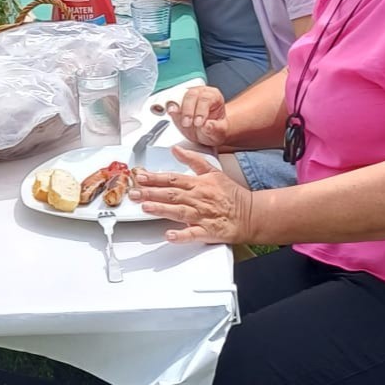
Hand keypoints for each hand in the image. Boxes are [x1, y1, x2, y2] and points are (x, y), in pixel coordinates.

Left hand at [130, 146, 253, 244]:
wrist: (251, 213)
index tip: (139, 177)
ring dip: (162, 210)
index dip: (154, 178)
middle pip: (171, 194)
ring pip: (179, 211)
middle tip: (133, 193)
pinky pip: (194, 234)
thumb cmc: (230, 194)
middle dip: (151, 193)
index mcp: (198, 184)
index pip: (172, 179)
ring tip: (146, 208)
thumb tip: (176, 149)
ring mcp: (203, 215)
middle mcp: (198, 198)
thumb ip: (193, 160)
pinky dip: (182, 235)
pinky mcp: (208, 231)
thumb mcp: (213, 171)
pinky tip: (169, 235)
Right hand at [167, 85, 228, 146]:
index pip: (206, 99)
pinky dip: (170, 107)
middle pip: (191, 95)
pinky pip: (171, 102)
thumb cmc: (215, 128)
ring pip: (179, 96)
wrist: (207, 131)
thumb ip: (215, 129)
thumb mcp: (220, 132)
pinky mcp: (176, 103)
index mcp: (214, 96)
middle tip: (187, 124)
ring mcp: (187, 97)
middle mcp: (200, 93)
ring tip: (179, 120)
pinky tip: (171, 113)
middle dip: (188, 110)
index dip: (201, 111)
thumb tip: (207, 126)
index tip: (199, 123)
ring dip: (177, 108)